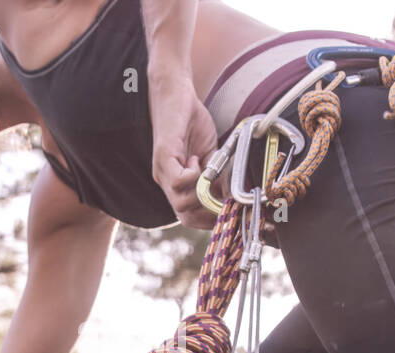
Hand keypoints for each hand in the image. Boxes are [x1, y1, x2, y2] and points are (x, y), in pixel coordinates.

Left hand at [148, 72, 217, 229]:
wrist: (176, 92)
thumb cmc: (191, 121)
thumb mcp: (211, 154)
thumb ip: (218, 175)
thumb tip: (232, 195)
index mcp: (176, 183)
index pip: (189, 217)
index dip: (210, 219)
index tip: (229, 209)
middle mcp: (166, 181)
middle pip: (184, 216)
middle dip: (208, 212)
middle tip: (222, 195)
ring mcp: (162, 169)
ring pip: (180, 203)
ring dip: (202, 192)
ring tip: (208, 169)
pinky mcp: (163, 155)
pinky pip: (179, 181)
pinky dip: (194, 175)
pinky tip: (198, 159)